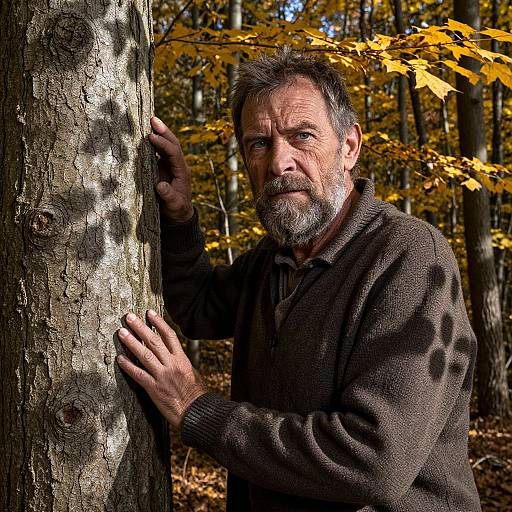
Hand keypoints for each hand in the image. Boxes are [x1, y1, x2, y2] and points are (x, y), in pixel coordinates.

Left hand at [116, 310, 206, 428]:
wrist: (196, 412)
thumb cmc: (196, 394)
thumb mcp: (191, 373)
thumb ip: (180, 362)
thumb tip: (172, 353)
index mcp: (182, 359)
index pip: (169, 335)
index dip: (159, 322)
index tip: (149, 312)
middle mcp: (172, 364)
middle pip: (154, 341)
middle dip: (141, 327)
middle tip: (129, 317)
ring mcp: (162, 376)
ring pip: (145, 354)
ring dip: (131, 342)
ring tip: (121, 332)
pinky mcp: (154, 389)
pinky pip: (139, 374)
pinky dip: (128, 365)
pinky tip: (119, 358)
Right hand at [149, 117, 193, 221]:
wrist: (179, 213)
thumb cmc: (177, 210)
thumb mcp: (174, 206)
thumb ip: (169, 196)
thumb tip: (160, 186)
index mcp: (182, 172)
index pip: (174, 153)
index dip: (164, 144)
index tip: (151, 137)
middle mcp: (178, 165)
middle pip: (173, 144)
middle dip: (164, 131)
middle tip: (152, 118)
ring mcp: (171, 165)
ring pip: (167, 145)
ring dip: (159, 133)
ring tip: (149, 120)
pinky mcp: (164, 167)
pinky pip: (160, 151)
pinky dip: (153, 142)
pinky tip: (144, 134)